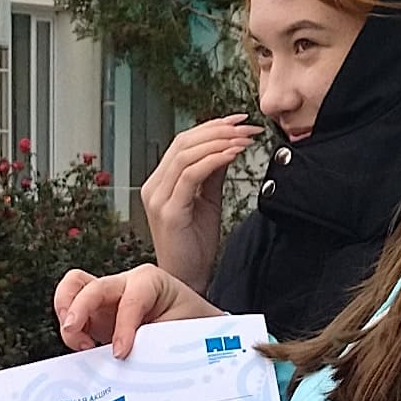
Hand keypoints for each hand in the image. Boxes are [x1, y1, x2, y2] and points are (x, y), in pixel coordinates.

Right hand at [51, 263, 221, 357]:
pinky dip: (71, 332)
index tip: (120, 353)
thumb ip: (155, 344)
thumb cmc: (190, 327)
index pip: (130, 299)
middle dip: (78, 309)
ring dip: (66, 314)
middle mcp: (123, 284)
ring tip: (78, 344)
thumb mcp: (179, 334)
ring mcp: (106, 299)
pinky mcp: (96, 316)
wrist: (196, 330)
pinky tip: (85, 352)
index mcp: (149, 281)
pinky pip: (72, 315)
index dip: (123, 327)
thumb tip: (130, 365)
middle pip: (88, 285)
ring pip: (71, 289)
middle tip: (76, 336)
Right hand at [135, 116, 257, 291]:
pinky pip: (191, 175)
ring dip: (219, 142)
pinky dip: (214, 160)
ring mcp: (158, 198)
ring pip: (185, 154)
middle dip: (218, 130)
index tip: (238, 120)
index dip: (211, 127)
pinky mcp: (169, 211)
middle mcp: (154, 187)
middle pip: (183, 143)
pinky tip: (233, 154)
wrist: (187, 280)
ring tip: (244, 138)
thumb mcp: (207, 201)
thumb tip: (229, 145)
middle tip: (246, 126)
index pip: (183, 143)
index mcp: (160, 183)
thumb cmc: (195, 246)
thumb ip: (213, 173)